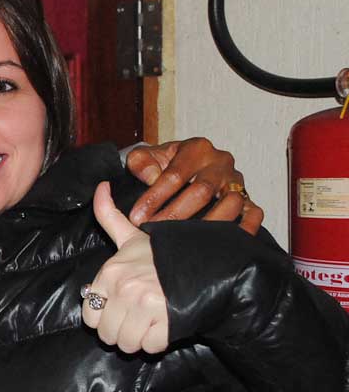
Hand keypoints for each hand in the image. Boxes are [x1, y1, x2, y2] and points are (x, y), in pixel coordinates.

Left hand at [82, 182, 168, 353]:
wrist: (212, 265)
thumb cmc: (167, 254)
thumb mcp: (134, 236)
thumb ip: (110, 217)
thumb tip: (99, 187)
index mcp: (110, 272)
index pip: (90, 316)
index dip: (105, 318)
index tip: (122, 310)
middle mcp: (124, 288)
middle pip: (107, 335)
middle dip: (122, 332)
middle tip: (140, 319)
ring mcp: (144, 305)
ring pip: (127, 344)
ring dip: (140, 339)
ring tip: (153, 321)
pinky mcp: (166, 322)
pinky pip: (151, 347)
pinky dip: (159, 342)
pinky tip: (167, 324)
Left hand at [126, 137, 263, 234]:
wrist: (181, 167)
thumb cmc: (162, 164)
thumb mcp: (145, 157)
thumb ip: (141, 163)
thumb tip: (151, 176)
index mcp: (196, 148)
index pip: (175, 175)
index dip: (155, 197)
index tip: (138, 217)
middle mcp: (220, 162)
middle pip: (202, 191)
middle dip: (176, 214)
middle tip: (155, 231)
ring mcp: (236, 181)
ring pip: (229, 203)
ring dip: (207, 224)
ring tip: (184, 240)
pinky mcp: (247, 198)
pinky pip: (253, 213)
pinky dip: (244, 227)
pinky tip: (225, 242)